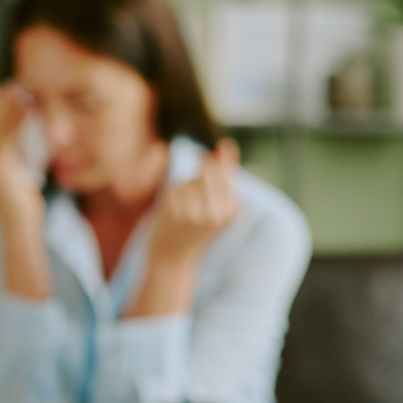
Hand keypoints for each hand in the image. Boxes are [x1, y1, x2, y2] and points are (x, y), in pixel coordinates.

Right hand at [0, 82, 44, 225]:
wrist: (19, 224)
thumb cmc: (17, 195)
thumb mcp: (9, 166)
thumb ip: (7, 145)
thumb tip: (18, 115)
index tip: (9, 89)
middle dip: (0, 99)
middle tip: (18, 84)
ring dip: (10, 105)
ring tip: (26, 92)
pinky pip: (6, 135)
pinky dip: (17, 119)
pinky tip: (30, 109)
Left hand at [150, 138, 241, 265]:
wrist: (172, 259)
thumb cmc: (196, 229)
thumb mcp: (217, 203)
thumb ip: (224, 173)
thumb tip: (226, 144)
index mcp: (233, 209)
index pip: (223, 171)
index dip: (210, 177)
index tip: (203, 198)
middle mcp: (217, 211)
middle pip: (207, 171)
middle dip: (197, 180)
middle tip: (193, 204)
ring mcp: (195, 211)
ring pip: (189, 179)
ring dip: (183, 190)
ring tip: (184, 212)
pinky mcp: (174, 211)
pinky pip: (173, 187)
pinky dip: (170, 196)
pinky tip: (171, 215)